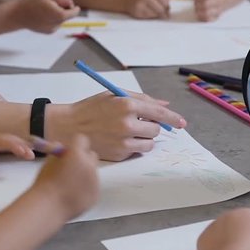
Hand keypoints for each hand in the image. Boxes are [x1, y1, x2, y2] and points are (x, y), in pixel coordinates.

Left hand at [0, 134, 34, 177]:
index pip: (3, 141)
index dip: (16, 145)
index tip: (29, 154)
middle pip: (7, 138)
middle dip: (23, 143)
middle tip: (36, 153)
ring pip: (4, 140)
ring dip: (19, 143)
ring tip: (31, 150)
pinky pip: (0, 144)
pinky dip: (12, 145)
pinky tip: (15, 150)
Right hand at [13, 0, 79, 33]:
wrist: (18, 15)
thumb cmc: (31, 3)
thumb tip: (71, 2)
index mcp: (59, 15)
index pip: (74, 13)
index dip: (73, 7)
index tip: (70, 3)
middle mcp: (57, 25)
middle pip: (67, 17)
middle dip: (64, 10)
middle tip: (55, 3)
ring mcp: (52, 29)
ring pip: (61, 20)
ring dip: (59, 14)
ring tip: (48, 8)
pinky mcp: (48, 32)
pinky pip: (55, 25)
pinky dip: (53, 19)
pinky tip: (44, 15)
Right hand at [33, 134, 98, 219]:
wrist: (48, 207)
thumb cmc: (45, 183)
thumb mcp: (49, 161)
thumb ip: (60, 152)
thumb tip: (65, 149)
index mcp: (76, 153)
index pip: (82, 139)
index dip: (75, 145)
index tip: (69, 152)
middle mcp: (89, 165)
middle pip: (91, 155)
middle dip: (83, 158)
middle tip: (72, 168)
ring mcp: (95, 180)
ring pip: (93, 171)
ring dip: (85, 173)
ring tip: (71, 185)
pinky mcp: (97, 193)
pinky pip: (94, 186)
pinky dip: (87, 187)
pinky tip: (75, 194)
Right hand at [48, 91, 186, 160]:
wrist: (68, 128)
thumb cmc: (90, 109)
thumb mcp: (114, 96)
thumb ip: (141, 99)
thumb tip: (164, 104)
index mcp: (127, 104)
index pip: (159, 112)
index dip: (173, 118)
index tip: (181, 122)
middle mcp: (127, 123)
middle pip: (156, 129)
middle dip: (151, 126)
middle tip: (139, 123)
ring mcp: (123, 141)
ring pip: (149, 143)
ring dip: (145, 138)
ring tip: (129, 132)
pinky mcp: (119, 154)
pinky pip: (137, 151)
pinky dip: (134, 146)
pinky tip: (119, 139)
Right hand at [123, 0, 170, 18]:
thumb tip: (172, 0)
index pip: (164, 0)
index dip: (168, 6)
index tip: (168, 9)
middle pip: (160, 8)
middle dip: (165, 13)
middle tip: (166, 15)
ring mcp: (140, 5)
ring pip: (155, 13)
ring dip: (159, 15)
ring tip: (159, 14)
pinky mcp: (137, 12)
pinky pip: (149, 17)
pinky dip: (152, 16)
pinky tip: (151, 14)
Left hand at [194, 0, 225, 21]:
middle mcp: (219, 1)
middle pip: (205, 4)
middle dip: (197, 3)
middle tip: (195, 2)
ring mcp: (218, 10)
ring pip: (207, 13)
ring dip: (198, 11)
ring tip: (196, 8)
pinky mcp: (216, 17)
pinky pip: (208, 19)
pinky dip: (202, 17)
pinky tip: (199, 13)